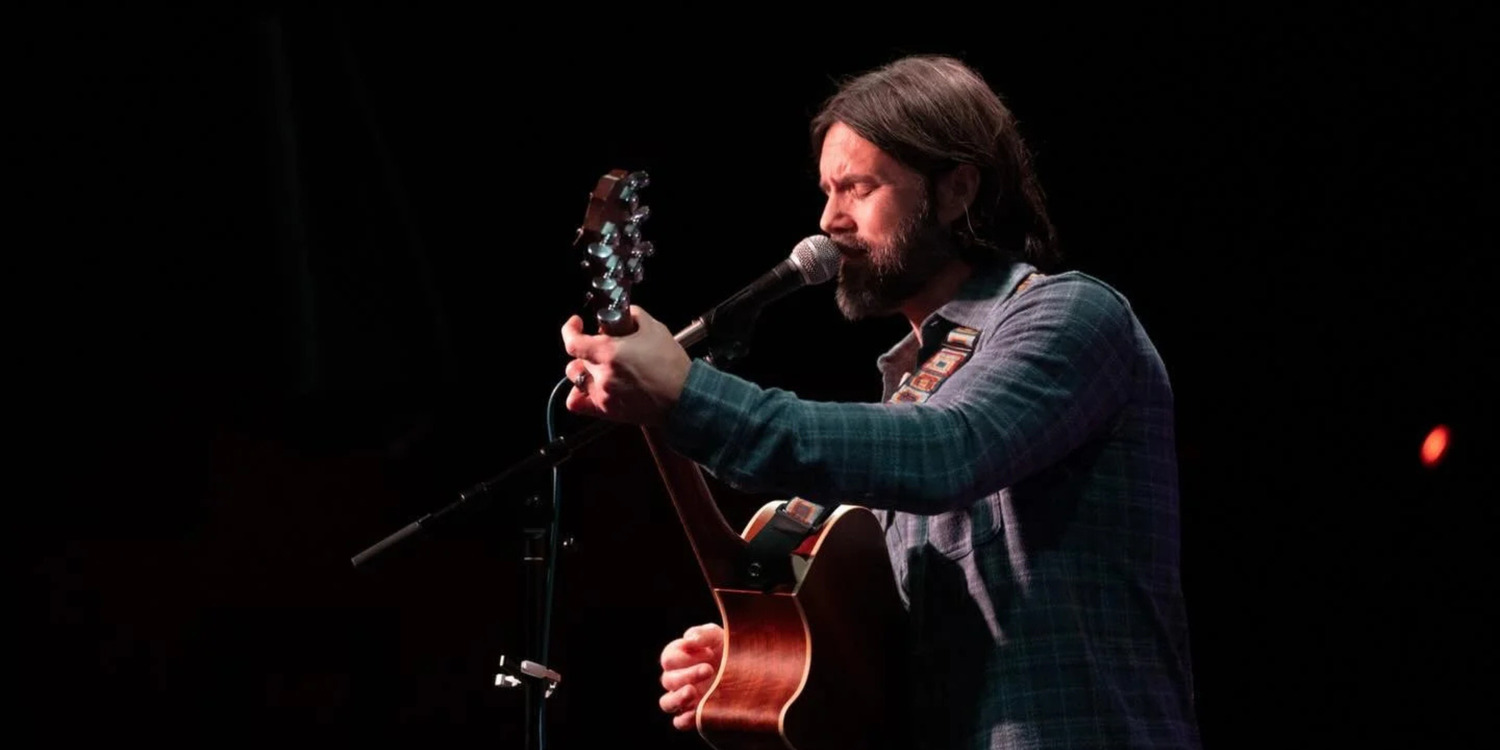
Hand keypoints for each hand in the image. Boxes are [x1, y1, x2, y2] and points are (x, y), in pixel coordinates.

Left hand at [562, 305, 690, 425]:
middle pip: (578, 357)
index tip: (576, 324)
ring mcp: (603, 395)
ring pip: (577, 377)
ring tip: (601, 367)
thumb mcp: (655, 329)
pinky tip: (593, 387)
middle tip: (607, 346)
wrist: (684, 397)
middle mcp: (602, 376)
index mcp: (609, 353)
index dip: (570, 329)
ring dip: (585, 369)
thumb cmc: (672, 366)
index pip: (572, 341)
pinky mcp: (608, 410)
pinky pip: (579, 403)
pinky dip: (580, 394)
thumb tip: (624, 315)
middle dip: (589, 348)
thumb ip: (634, 316)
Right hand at [658, 622, 723, 730]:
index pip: (668, 658)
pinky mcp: (695, 715)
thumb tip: (688, 640)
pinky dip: (684, 720)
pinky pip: (679, 722)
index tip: (708, 654)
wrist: (751, 671)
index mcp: (680, 658)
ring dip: (677, 698)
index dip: (684, 657)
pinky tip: (696, 714)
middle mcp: (679, 679)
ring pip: (667, 702)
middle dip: (688, 674)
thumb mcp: (720, 637)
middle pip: (668, 680)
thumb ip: (703, 634)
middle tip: (709, 669)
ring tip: (693, 691)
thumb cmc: (730, 649)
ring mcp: (686, 699)